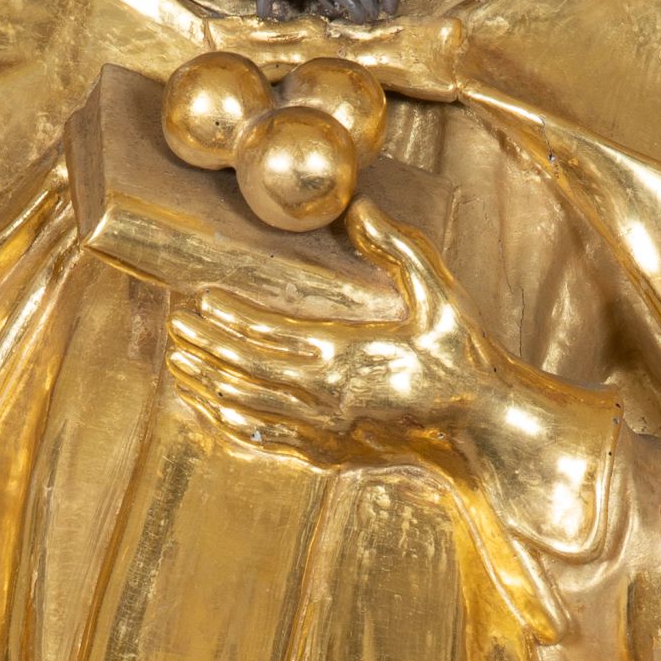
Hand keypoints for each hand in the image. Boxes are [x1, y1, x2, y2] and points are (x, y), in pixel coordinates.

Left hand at [166, 202, 491, 471]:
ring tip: (179, 365)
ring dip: (210, 384)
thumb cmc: (466, 357)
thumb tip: (359, 206)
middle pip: (249, 369)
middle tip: (176, 329)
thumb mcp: (440, 294)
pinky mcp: (334, 454)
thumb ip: (398, 248)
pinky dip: (237, 423)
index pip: (273, 333)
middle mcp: (328, 397)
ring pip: (251, 406)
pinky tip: (217, 409)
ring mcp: (327, 430)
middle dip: (208, 347)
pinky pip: (272, 439)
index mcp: (348, 355)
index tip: (205, 300)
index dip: (235, 316)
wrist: (484, 430)